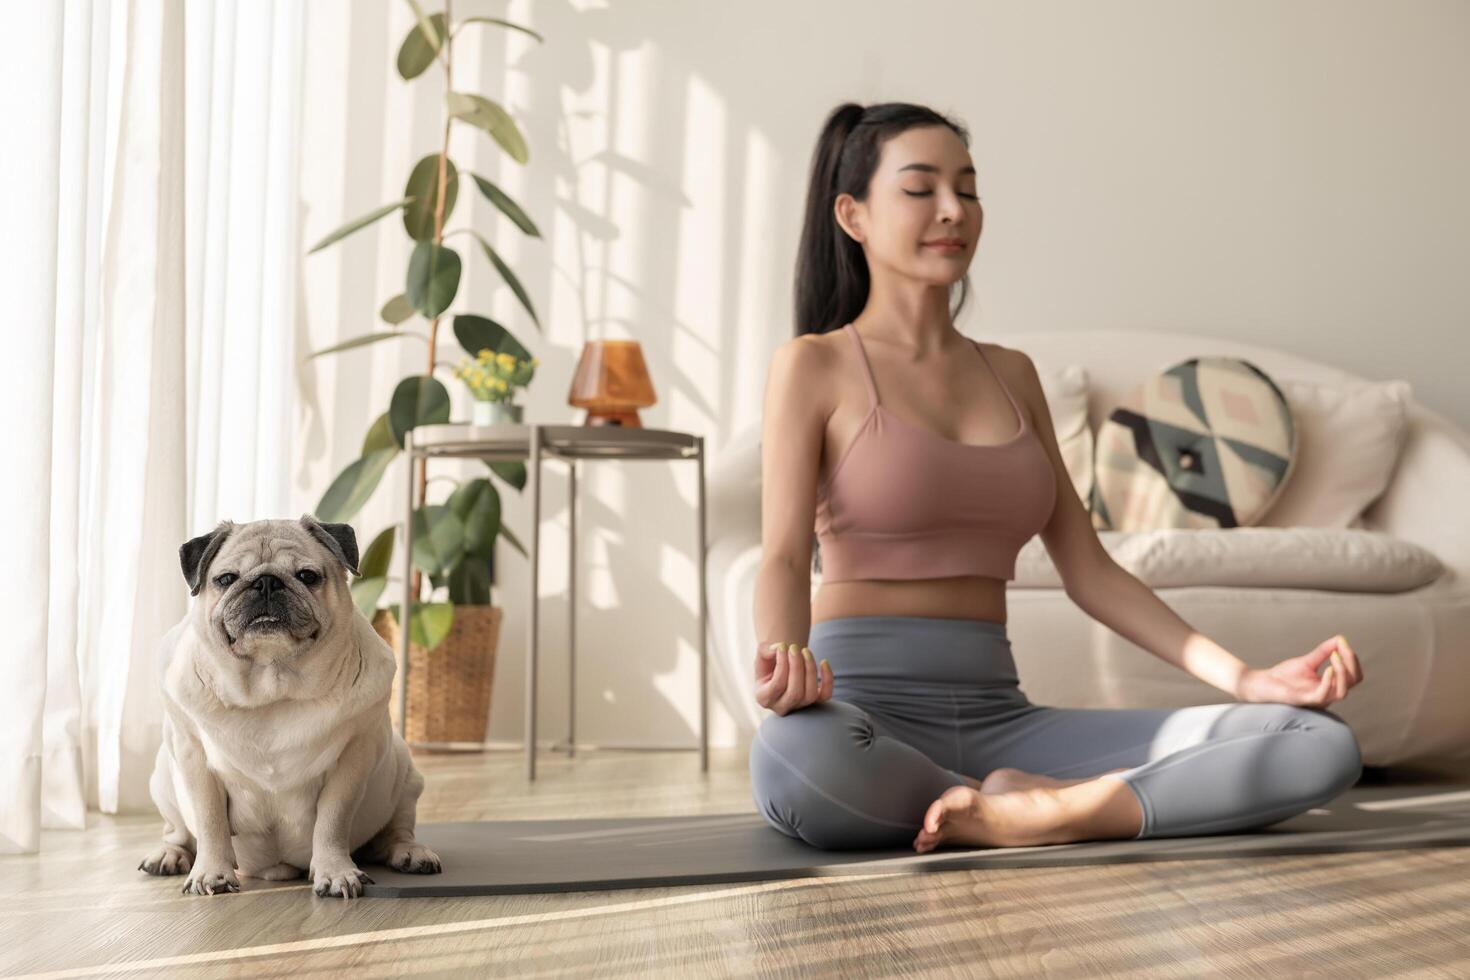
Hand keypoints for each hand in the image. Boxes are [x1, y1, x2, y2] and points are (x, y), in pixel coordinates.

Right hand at [754, 641, 833, 715]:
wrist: (781, 667)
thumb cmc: (770, 662)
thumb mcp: (762, 655)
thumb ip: (765, 650)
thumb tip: (779, 648)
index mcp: (764, 697)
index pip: (777, 686)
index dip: (782, 664)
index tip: (782, 645)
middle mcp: (781, 706)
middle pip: (795, 693)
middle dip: (797, 667)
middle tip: (795, 647)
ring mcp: (799, 706)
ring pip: (810, 695)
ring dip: (810, 670)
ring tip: (805, 651)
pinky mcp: (814, 702)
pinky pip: (825, 696)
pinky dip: (828, 680)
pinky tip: (824, 662)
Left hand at [1236, 634, 1363, 706]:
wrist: (1261, 684)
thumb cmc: (1284, 676)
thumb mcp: (1307, 661)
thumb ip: (1323, 652)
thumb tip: (1340, 639)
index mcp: (1331, 686)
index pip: (1353, 675)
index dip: (1351, 659)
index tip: (1342, 641)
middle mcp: (1328, 694)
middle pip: (1352, 682)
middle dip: (1351, 663)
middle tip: (1341, 647)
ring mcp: (1317, 699)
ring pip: (1342, 691)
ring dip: (1342, 672)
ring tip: (1335, 656)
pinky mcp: (1304, 700)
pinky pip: (1322, 695)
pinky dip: (1328, 682)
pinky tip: (1328, 668)